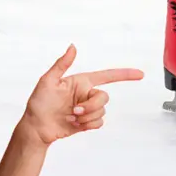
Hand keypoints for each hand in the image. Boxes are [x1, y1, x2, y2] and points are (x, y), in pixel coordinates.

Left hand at [20, 44, 143, 145]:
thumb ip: (62, 64)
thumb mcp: (48, 81)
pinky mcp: (87, 122)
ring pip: (102, 111)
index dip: (125, 74)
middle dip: (91, 106)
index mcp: (81, 82)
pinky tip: (75, 124)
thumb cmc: (38, 104)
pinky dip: (88, 125)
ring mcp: (87, 108)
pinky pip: (99, 122)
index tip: (140, 74)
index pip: (107, 75)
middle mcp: (86, 94)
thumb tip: (73, 47)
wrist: (36, 129)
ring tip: (71, 117)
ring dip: (86, 117)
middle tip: (74, 111)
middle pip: (104, 97)